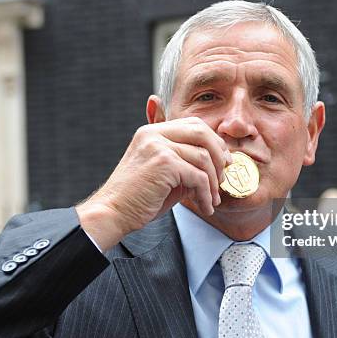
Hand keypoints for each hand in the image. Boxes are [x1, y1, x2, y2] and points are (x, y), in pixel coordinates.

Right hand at [76, 117, 231, 250]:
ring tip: (213, 198)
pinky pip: (199, 177)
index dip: (213, 141)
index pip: (193, 124)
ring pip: (204, 157)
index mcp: (152, 131)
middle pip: (202, 132)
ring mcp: (159, 146)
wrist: (113, 213)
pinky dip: (206, 194)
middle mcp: (154, 134)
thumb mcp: (162, 171)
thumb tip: (217, 159)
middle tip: (223, 176)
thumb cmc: (138, 197)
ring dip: (213, 182)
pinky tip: (205, 206)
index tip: (223, 159)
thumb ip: (184, 161)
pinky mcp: (164, 164)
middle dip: (219, 155)